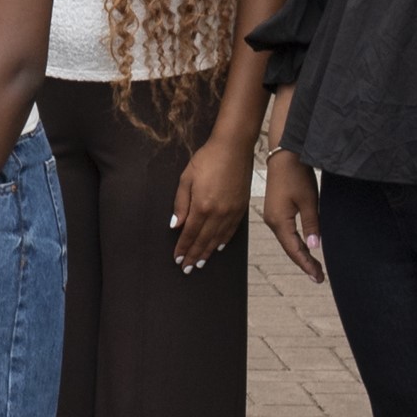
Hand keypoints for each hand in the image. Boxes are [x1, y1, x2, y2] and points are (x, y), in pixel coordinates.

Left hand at [172, 129, 254, 271]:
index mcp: (202, 206)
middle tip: (187, 269)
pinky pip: (231, 231)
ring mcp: (232, 212)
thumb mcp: (186, 178)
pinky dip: (224, 241)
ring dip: (208, 252)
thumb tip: (175, 225)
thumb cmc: (207, 159)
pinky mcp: (241, 208)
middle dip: (194, 255)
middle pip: (204, 240)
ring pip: (218, 239)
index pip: (190, 233)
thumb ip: (181, 204)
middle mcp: (218, 213)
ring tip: (200, 263)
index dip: (183, 248)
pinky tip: (219, 248)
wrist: (233, 148)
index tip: (177, 259)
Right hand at [262, 149, 324, 282]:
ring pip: (288, 240)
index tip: (319, 278)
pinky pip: (286, 232)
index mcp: (279, 221)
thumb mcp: (308, 200)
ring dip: (301, 252)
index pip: (294, 249)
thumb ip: (312, 224)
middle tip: (319, 277)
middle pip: (289, 248)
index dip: (307, 264)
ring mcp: (272, 215)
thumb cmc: (296, 175)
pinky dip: (296, 242)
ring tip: (314, 265)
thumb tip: (315, 246)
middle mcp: (272, 221)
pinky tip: (304, 245)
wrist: (283, 154)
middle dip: (304, 262)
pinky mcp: (275, 210)